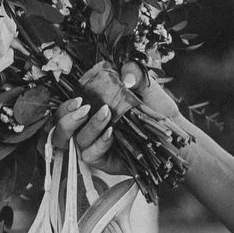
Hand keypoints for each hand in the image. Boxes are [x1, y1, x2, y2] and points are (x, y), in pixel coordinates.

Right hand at [52, 62, 185, 173]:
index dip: (64, 105)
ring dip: (89, 126)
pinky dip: (99, 143)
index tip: (78, 97)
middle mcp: (89, 128)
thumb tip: (125, 74)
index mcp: (90, 109)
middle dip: (66, 117)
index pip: (65, 109)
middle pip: (61, 128)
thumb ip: (133, 71)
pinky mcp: (105, 162)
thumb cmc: (156, 110)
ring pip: (77, 141)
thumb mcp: (145, 85)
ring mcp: (96, 146)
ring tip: (106, 114)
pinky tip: (112, 133)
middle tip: (84, 107)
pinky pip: (91, 155)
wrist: (172, 133)